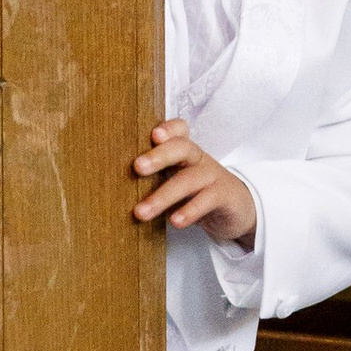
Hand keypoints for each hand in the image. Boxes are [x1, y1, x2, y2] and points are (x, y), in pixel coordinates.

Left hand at [133, 120, 257, 244]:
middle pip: (182, 148)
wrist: (237, 209)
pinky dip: (190, 210)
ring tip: (141, 213)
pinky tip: (175, 221)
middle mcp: (198, 159)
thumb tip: (114, 188)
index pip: (179, 130)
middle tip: (137, 167)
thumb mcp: (177, 181)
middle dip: (159, 156)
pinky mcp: (225, 196)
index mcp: (184, 152)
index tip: (153, 135)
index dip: (168, 129)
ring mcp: (213, 177)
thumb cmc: (197, 192)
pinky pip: (207, 200)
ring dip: (163, 196)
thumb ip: (155, 179)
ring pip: (188, 180)